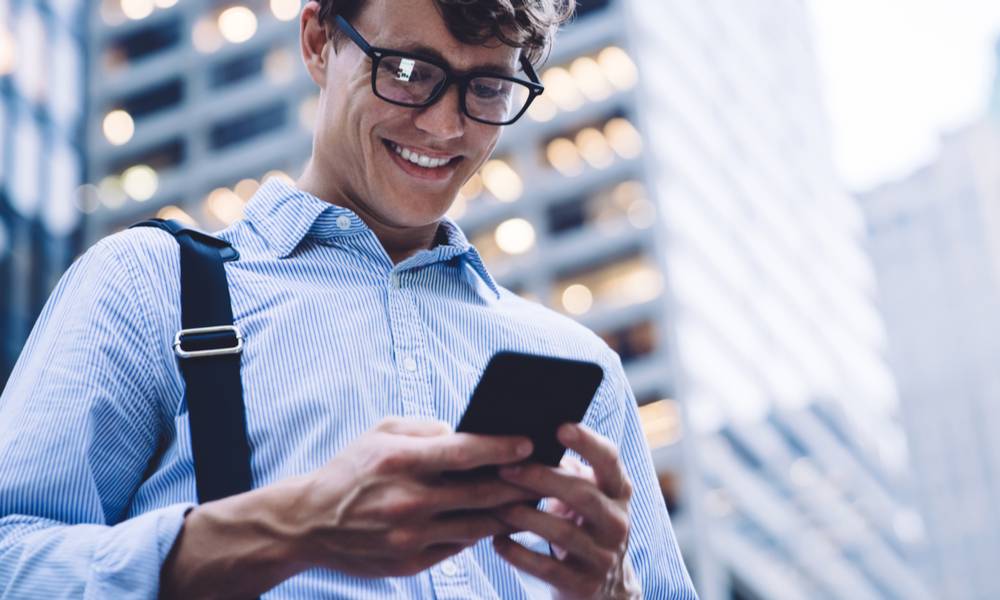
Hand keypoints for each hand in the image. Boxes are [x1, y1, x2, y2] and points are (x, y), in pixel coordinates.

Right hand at [288, 417, 539, 577]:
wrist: (308, 522)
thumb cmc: (351, 469)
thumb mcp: (381, 433)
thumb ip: (426, 430)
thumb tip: (469, 434)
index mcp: (400, 461)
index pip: (464, 452)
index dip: (502, 447)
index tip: (530, 442)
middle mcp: (407, 501)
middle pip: (481, 494)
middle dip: (519, 484)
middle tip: (547, 474)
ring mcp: (409, 537)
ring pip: (477, 525)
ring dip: (508, 513)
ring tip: (531, 500)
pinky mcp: (409, 563)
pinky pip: (458, 546)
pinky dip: (480, 532)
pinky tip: (496, 520)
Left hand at [491, 423, 640, 599]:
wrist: (605, 588)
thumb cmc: (582, 525)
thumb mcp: (585, 497)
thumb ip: (565, 470)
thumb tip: (522, 439)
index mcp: (618, 491)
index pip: (609, 460)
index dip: (587, 442)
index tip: (560, 427)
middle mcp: (617, 521)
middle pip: (582, 494)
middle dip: (541, 479)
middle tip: (505, 470)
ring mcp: (603, 556)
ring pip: (562, 532)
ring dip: (525, 516)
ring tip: (496, 505)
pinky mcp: (585, 584)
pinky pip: (547, 568)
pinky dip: (518, 553)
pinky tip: (497, 541)